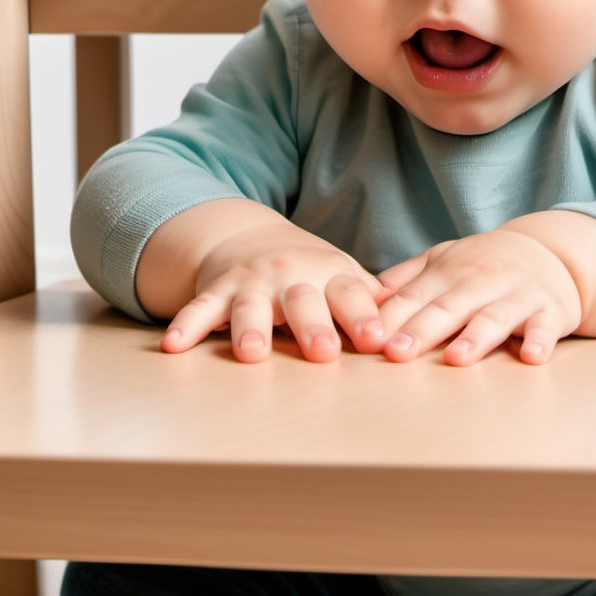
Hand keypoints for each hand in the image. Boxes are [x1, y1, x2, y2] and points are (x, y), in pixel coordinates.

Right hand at [155, 209, 391, 362]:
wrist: (249, 240)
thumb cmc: (309, 272)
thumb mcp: (342, 276)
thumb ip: (373, 300)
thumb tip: (421, 322)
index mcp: (329, 274)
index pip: (351, 294)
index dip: (365, 317)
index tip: (378, 341)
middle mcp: (291, 276)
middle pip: (303, 301)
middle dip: (313, 326)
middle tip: (323, 351)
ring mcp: (251, 282)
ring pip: (251, 307)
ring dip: (250, 330)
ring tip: (251, 354)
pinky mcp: (216, 290)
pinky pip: (199, 309)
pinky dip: (186, 326)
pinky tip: (174, 347)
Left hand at [375, 228, 582, 365]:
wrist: (549, 250)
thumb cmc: (483, 264)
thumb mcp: (442, 259)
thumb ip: (403, 279)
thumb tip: (361, 299)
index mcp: (448, 272)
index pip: (413, 297)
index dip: (390, 319)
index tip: (367, 341)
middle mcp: (479, 282)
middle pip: (447, 308)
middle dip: (421, 330)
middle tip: (396, 353)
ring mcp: (516, 295)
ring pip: (493, 317)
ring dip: (475, 338)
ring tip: (455, 359)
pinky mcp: (549, 311)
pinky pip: (545, 327)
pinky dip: (539, 341)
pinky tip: (531, 356)